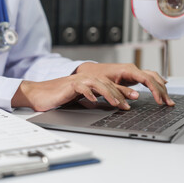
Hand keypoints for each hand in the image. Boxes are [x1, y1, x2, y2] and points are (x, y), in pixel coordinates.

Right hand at [11, 63, 174, 111]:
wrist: (45, 93)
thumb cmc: (67, 96)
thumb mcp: (88, 98)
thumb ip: (103, 97)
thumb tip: (121, 102)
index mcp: (99, 81)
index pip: (119, 84)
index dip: (132, 90)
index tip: (138, 98)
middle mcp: (94, 78)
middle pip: (114, 83)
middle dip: (127, 93)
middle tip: (137, 102)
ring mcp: (83, 80)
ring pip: (101, 85)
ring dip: (112, 94)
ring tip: (120, 104)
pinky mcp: (72, 85)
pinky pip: (83, 88)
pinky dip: (90, 94)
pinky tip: (95, 101)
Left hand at [76, 62, 174, 105]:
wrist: (90, 71)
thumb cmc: (97, 77)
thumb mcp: (108, 86)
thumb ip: (121, 91)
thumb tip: (136, 97)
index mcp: (128, 70)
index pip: (147, 79)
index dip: (155, 90)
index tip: (160, 100)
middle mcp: (133, 69)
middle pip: (153, 78)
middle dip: (162, 91)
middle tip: (169, 103)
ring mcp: (134, 71)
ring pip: (153, 77)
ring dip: (161, 88)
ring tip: (168, 99)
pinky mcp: (133, 75)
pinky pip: (148, 78)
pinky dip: (156, 84)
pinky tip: (163, 87)